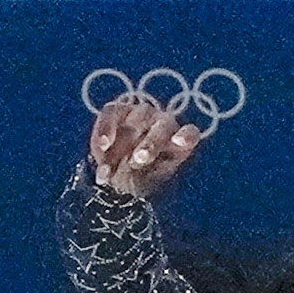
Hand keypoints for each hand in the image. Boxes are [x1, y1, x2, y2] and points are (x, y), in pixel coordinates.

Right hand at [85, 89, 208, 200]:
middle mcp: (162, 123)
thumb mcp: (147, 182)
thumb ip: (147, 174)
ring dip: (127, 138)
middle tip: (140, 159)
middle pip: (163, 126)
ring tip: (117, 158)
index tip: (181, 142)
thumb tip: (137, 160)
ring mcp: (140, 114)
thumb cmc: (140, 176)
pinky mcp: (116, 111)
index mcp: (178, 141)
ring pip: (138, 117)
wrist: (114, 172)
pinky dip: (105, 128)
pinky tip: (103, 145)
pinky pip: (111, 113)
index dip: (187, 136)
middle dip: (152, 142)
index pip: (190, 134)